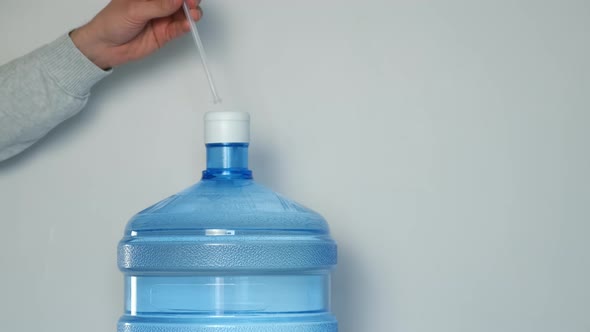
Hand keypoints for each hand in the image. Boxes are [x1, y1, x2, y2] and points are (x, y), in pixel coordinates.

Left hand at [71, 0, 201, 69]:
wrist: (105, 46)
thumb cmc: (111, 22)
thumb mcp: (134, 10)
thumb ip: (158, 6)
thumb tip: (177, 0)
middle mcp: (157, 4)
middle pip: (179, 0)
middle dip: (189, 0)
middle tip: (193, 3)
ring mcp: (163, 18)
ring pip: (183, 13)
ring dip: (191, 13)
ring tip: (193, 15)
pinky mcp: (165, 33)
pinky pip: (179, 28)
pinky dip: (185, 26)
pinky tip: (188, 25)